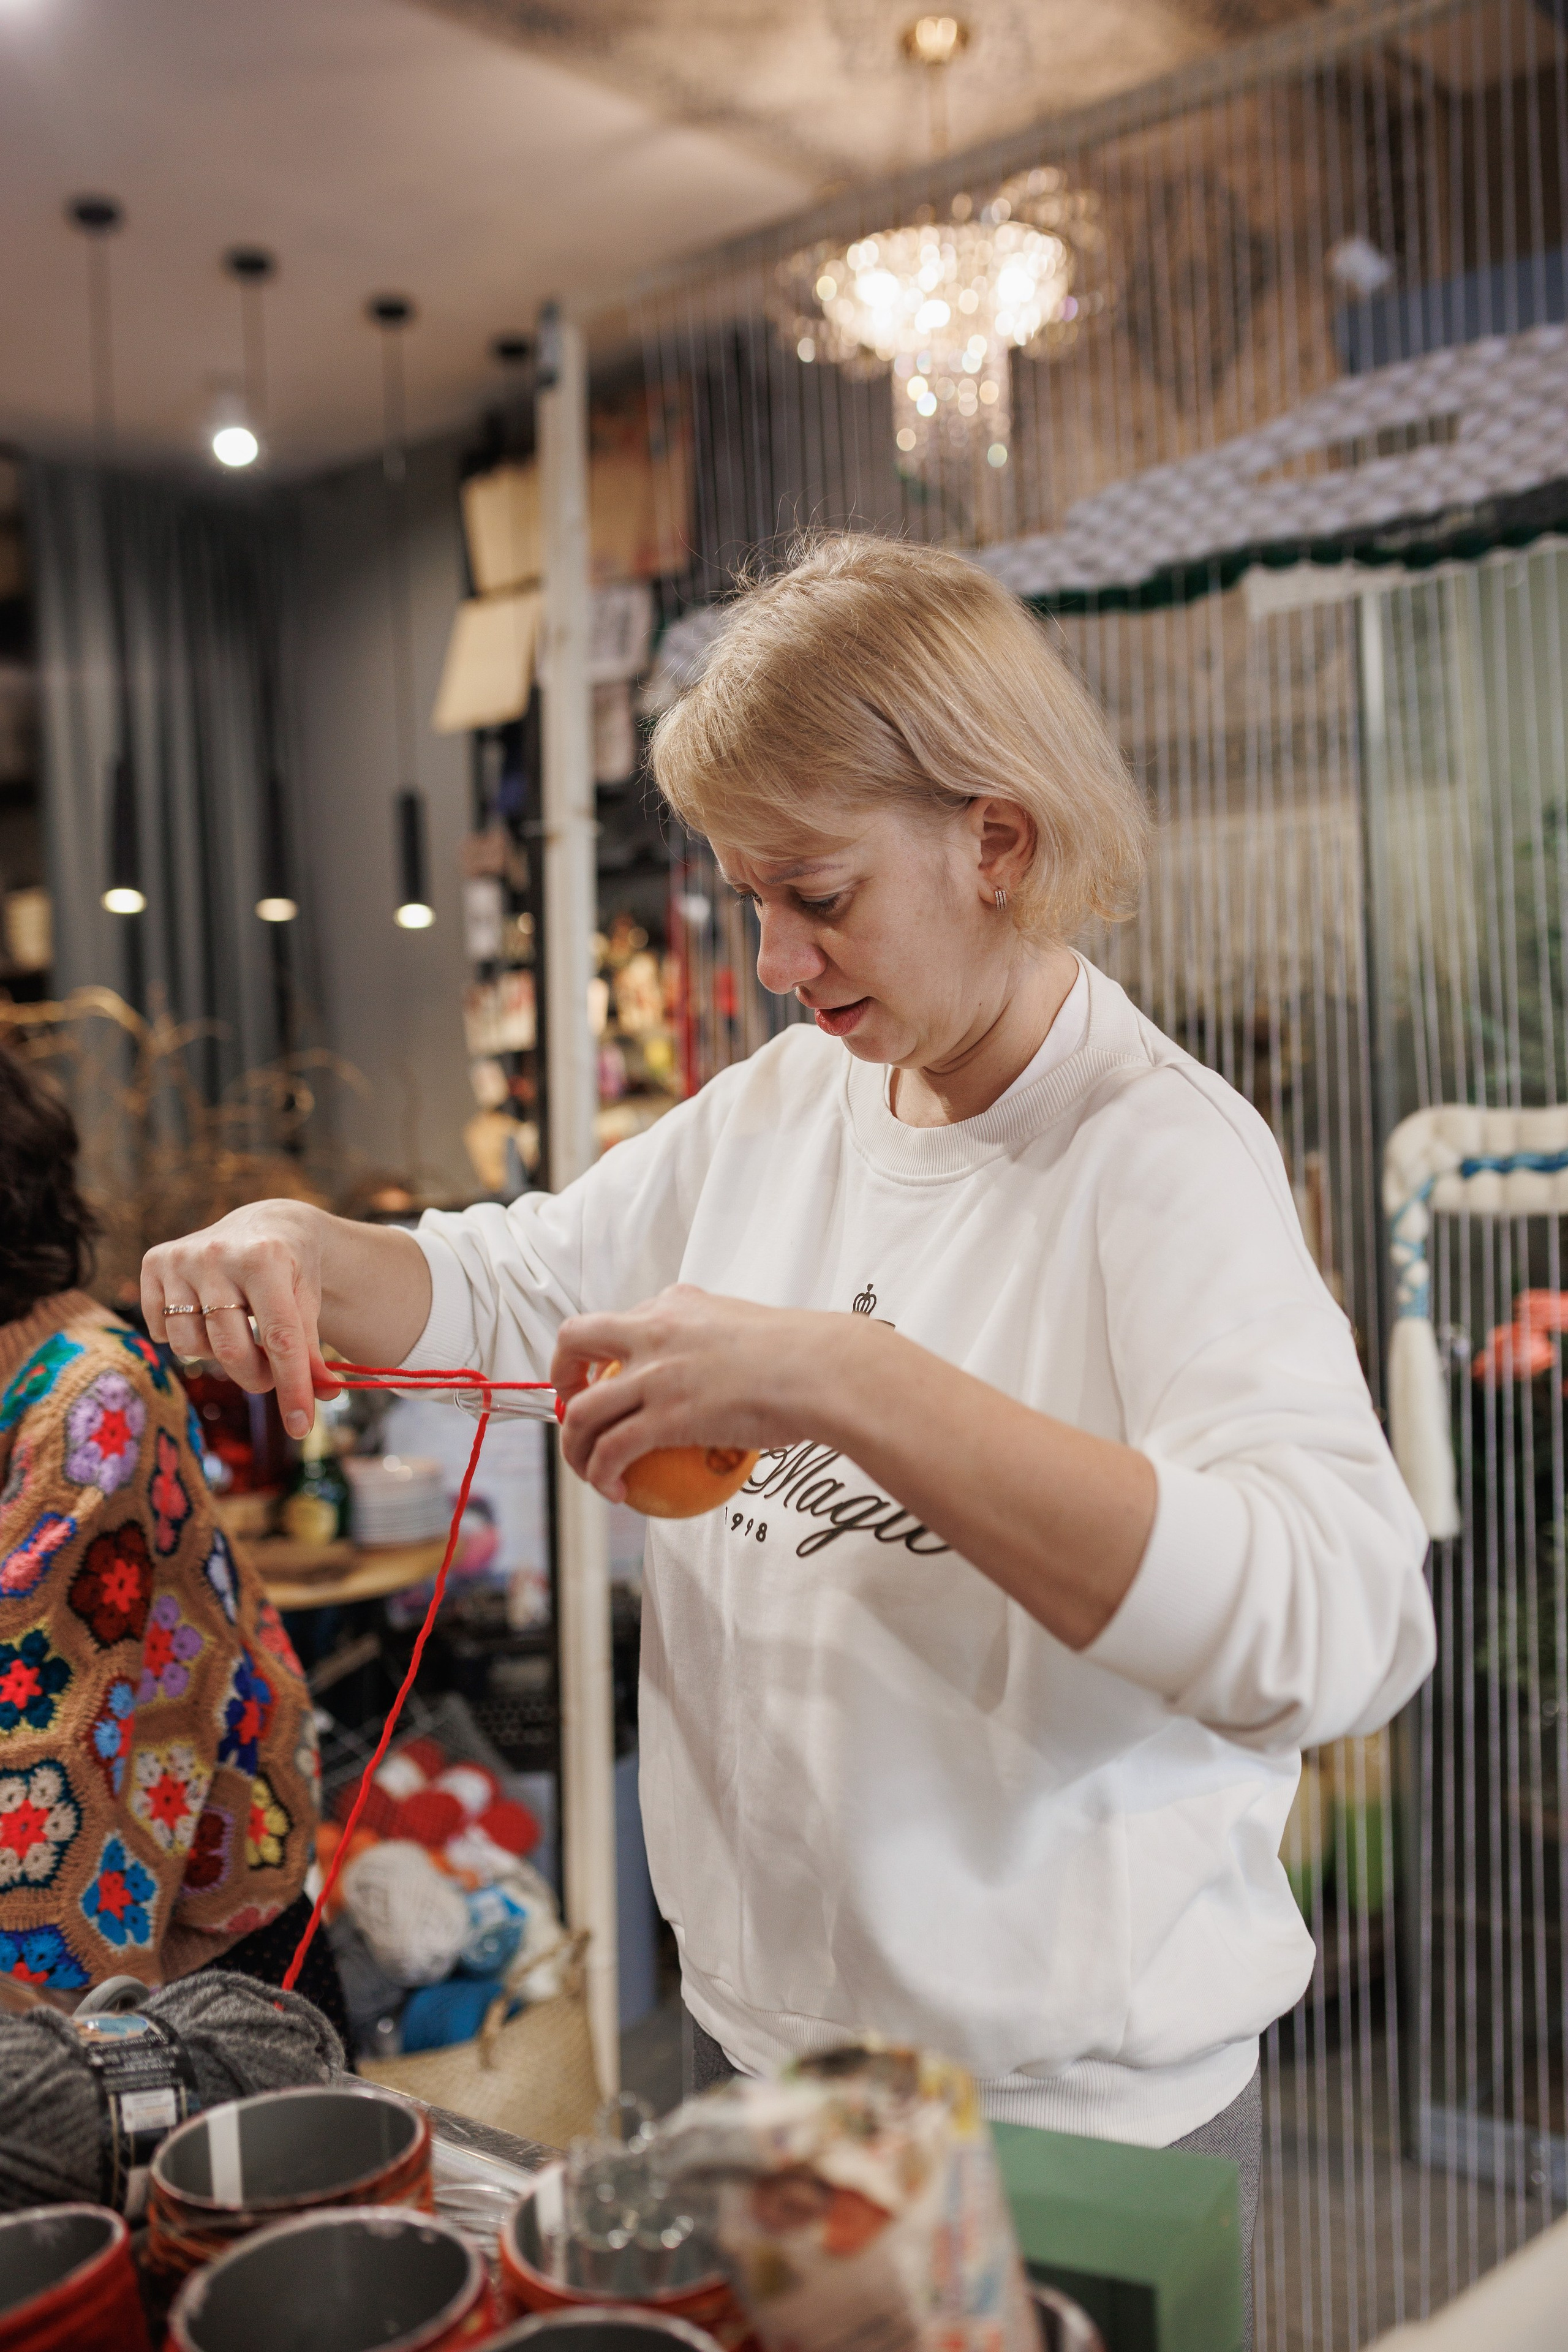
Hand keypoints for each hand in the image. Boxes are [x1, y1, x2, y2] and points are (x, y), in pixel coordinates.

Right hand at [142, 1202, 335, 1438]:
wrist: (264, 1225)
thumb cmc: (292, 1270)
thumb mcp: (309, 1302)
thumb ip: (312, 1350)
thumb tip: (324, 1394)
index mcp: (265, 1258)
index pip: (279, 1338)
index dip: (291, 1387)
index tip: (301, 1426)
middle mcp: (217, 1253)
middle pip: (230, 1350)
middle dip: (255, 1376)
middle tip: (270, 1373)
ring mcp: (181, 1258)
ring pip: (190, 1346)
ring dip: (217, 1355)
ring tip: (237, 1333)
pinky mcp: (153, 1262)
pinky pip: (161, 1331)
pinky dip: (184, 1335)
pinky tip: (204, 1314)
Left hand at [551, 1285, 861, 1501]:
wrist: (821, 1372)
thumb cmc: (805, 1357)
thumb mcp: (749, 1329)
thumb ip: (721, 1342)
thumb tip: (726, 1373)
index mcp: (676, 1303)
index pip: (622, 1320)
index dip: (604, 1352)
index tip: (612, 1377)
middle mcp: (653, 1330)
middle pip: (574, 1341)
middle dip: (559, 1375)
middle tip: (572, 1407)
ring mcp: (655, 1373)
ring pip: (581, 1410)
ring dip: (573, 1445)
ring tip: (587, 1469)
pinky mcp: (665, 1416)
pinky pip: (611, 1451)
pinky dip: (601, 1475)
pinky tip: (616, 1491)